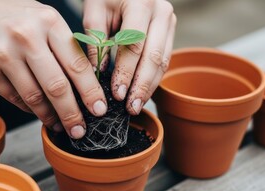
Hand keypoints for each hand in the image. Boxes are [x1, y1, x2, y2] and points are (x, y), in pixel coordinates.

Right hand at [0, 0, 107, 138]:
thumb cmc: (9, 14)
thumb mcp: (41, 18)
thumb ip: (62, 45)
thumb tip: (86, 81)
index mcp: (48, 21)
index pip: (77, 64)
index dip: (91, 91)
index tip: (100, 108)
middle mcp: (26, 37)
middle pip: (57, 86)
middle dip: (73, 114)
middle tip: (80, 129)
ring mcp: (3, 54)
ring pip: (35, 97)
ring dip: (50, 116)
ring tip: (59, 124)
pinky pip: (15, 98)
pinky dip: (30, 109)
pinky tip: (38, 112)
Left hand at [83, 0, 175, 114]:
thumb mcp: (94, 13)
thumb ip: (97, 43)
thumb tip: (99, 77)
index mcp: (140, 3)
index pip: (134, 45)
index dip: (126, 73)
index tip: (117, 94)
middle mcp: (161, 12)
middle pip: (154, 57)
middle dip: (142, 86)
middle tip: (131, 107)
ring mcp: (169, 21)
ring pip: (163, 61)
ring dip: (150, 86)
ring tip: (136, 105)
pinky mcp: (170, 30)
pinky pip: (164, 58)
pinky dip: (153, 78)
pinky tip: (142, 92)